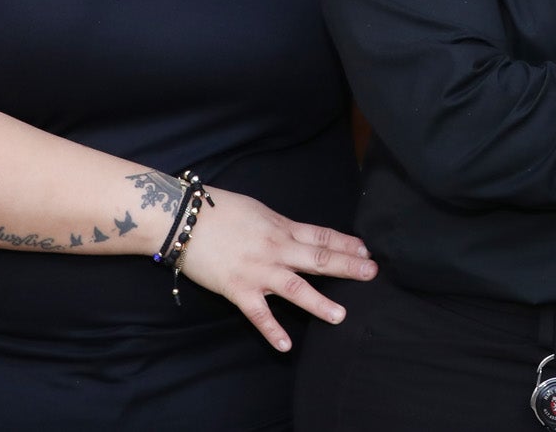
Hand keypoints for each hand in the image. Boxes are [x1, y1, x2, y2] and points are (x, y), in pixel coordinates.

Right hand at [175, 186, 377, 350]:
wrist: (184, 218)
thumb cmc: (220, 210)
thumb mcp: (258, 211)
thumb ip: (280, 227)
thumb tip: (297, 235)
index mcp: (282, 227)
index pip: (321, 236)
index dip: (345, 244)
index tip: (366, 251)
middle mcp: (276, 249)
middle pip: (319, 259)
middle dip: (348, 266)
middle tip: (372, 274)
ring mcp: (259, 271)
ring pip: (296, 289)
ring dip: (320, 303)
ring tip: (341, 315)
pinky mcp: (238, 289)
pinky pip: (259, 313)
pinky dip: (272, 330)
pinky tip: (286, 345)